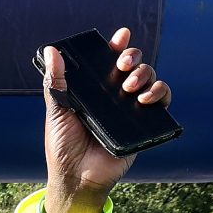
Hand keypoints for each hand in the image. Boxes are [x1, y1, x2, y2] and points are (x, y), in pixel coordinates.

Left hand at [40, 27, 168, 212]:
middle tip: (123, 65)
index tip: (121, 36)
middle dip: (133, 57)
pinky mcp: (144, 125)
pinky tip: (146, 98)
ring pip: (149, 79)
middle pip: (133, 65)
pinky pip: (162, 103)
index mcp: (95, 89)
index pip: (109, 61)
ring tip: (129, 87)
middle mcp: (115, 96)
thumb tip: (51, 50)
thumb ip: (56, 81)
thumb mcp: (57, 109)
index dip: (118, 46)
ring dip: (145, 74)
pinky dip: (160, 93)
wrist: (76, 176)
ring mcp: (131, 109)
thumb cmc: (63, 144)